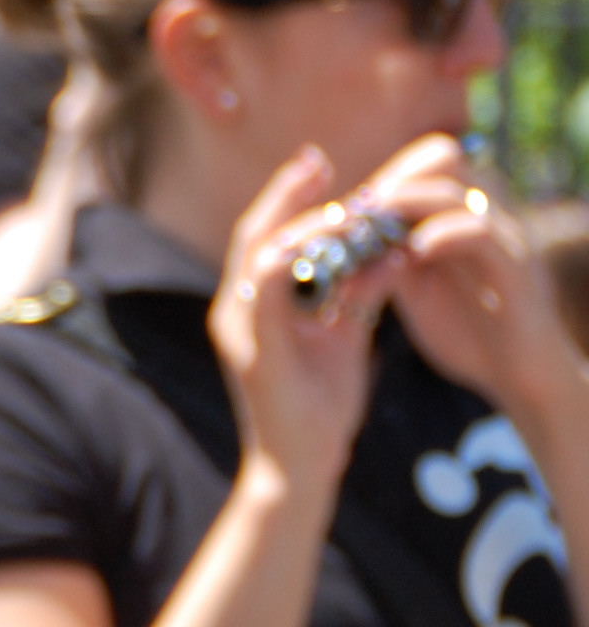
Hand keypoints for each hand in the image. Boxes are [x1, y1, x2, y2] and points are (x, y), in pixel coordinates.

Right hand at [210, 145, 389, 495]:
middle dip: (285, 193)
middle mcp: (234, 312)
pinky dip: (292, 256)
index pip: (264, 239)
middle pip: (252, 233)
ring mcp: (237, 329)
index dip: (288, 200)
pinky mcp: (251, 347)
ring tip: (332, 194)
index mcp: (253, 308)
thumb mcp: (346, 338)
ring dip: (294, 219)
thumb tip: (391, 253)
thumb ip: (359, 295)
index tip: (320, 166)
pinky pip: (265, 287)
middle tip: (317, 159)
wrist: (300, 467)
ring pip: (257, 252)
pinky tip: (325, 237)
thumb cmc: (319, 410)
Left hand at [364, 136, 581, 418]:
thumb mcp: (415, 282)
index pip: (424, 163)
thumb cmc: (464, 325)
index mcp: (462, 210)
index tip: (339, 207)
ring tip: (369, 228)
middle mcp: (486, 211)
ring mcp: (503, 233)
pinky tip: (413, 252)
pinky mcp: (514, 266)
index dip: (380, 177)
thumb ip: (385, 250)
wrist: (517, 370)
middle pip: (439, 158)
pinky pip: (480, 231)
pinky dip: (442, 234)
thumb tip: (337, 231)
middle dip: (389, 181)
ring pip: (455, 188)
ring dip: (405, 202)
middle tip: (349, 214)